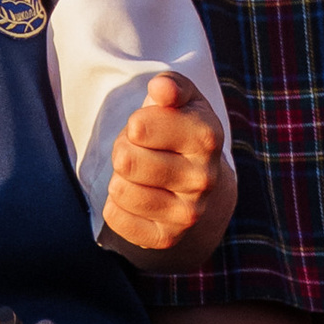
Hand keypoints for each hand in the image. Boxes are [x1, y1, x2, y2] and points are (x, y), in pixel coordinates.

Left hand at [101, 73, 236, 263]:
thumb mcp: (182, 99)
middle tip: (140, 151)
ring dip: (120, 178)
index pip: (139, 127)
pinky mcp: (167, 237)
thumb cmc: (181, 128)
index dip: (136, 123)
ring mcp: (188, 213)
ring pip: (119, 190)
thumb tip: (161, 88)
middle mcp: (203, 179)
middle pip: (125, 160)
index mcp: (207, 137)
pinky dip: (116, 206)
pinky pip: (116, 218)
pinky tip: (137, 196)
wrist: (201, 178)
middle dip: (124, 150)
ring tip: (140, 173)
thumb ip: (171, 86)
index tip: (148, 127)